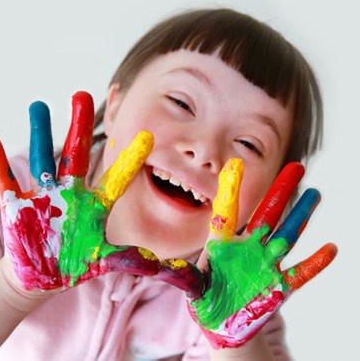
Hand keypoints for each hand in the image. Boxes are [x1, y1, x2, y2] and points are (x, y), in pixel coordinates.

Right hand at [0, 91, 158, 290]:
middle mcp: (71, 193)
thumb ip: (128, 259)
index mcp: (94, 205)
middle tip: (82, 95)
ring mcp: (45, 196)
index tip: (146, 136)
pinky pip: (7, 183)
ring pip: (42, 159)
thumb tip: (157, 264)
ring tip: (38, 105)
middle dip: (79, 127)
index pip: (116, 179)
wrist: (45, 273)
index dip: (130, 160)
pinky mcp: (19, 207)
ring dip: (39, 133)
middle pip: (77, 155)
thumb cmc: (76, 262)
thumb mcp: (103, 259)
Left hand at [158, 159, 336, 348]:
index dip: (231, 190)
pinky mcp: (278, 286)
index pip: (227, 211)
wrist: (222, 322)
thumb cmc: (205, 299)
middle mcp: (247, 248)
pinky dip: (315, 263)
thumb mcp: (193, 286)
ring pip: (287, 235)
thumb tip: (156, 267)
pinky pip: (300, 273)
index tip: (235, 164)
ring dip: (301, 216)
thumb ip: (182, 276)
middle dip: (281, 191)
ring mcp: (265, 264)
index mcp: (223, 244)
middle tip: (296, 167)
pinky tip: (330, 248)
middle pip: (267, 214)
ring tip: (315, 194)